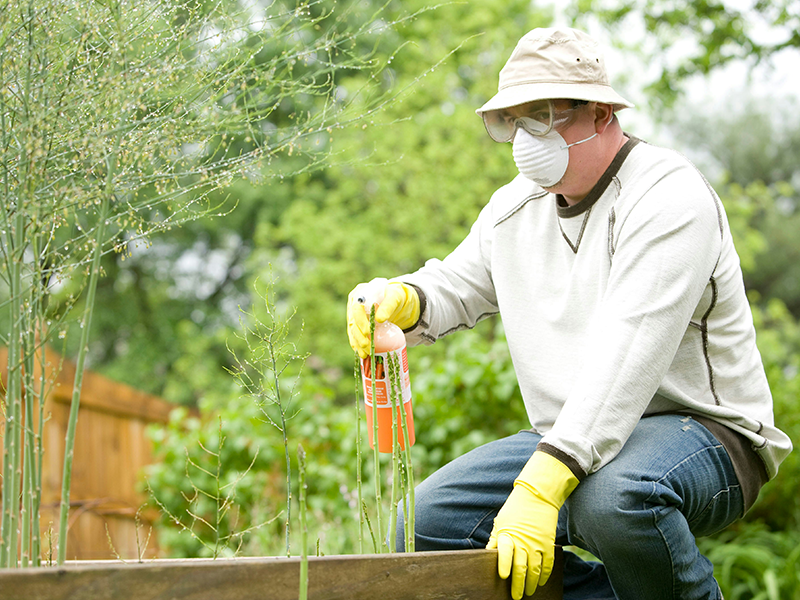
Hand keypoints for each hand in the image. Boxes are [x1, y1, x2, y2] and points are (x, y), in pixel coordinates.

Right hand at [347, 280, 419, 357]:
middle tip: (367, 346)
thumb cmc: (396, 296)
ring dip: (357, 343)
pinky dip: (357, 345)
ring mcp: (354, 315)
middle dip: (359, 336)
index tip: (368, 331)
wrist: (397, 303)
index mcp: (360, 293)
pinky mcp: (357, 325)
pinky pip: (354, 336)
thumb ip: (388, 305)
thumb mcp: (395, 297)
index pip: (356, 308)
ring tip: (365, 354)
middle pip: (352, 321)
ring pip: (352, 331)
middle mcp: (354, 304)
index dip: (360, 321)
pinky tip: (362, 353)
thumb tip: (379, 319)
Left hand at [487, 452, 578, 598]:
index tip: (503, 577)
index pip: (504, 552)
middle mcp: (523, 540)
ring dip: (532, 584)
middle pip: (520, 567)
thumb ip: (495, 539)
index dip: (503, 565)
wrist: (537, 495)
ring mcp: (537, 543)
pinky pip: (548, 564)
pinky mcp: (548, 543)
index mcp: (508, 534)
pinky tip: (541, 582)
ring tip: (528, 592)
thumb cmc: (515, 509)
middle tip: (516, 596)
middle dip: (518, 584)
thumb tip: (487, 554)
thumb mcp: (500, 521)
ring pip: (535, 570)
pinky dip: (545, 575)